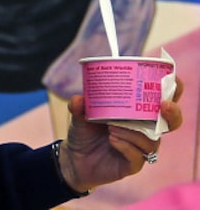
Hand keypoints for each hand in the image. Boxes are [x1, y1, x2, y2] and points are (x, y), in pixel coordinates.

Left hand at [58, 76, 184, 192]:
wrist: (75, 158)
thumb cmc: (84, 131)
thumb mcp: (80, 114)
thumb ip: (79, 106)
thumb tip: (79, 99)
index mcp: (136, 113)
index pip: (160, 101)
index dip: (171, 91)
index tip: (168, 82)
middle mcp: (143, 130)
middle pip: (170, 123)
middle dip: (172, 113)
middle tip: (163, 106)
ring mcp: (140, 148)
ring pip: (151, 140)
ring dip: (133, 131)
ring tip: (111, 127)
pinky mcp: (133, 164)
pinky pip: (138, 156)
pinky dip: (125, 145)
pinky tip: (112, 139)